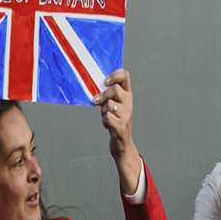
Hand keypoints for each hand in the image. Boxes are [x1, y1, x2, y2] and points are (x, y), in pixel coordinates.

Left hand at [93, 70, 141, 194]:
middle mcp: (129, 103)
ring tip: (105, 116)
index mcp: (127, 94)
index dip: (115, 74)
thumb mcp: (113, 105)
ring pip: (110, 105)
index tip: (105, 81)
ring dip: (103, 110)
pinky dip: (104, 121)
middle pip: (115, 90)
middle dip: (103, 95)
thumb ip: (106, 94)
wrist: (122, 144)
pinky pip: (108, 118)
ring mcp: (126, 115)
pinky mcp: (122, 127)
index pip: (125, 75)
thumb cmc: (115, 121)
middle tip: (96, 101)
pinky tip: (107, 125)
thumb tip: (91, 84)